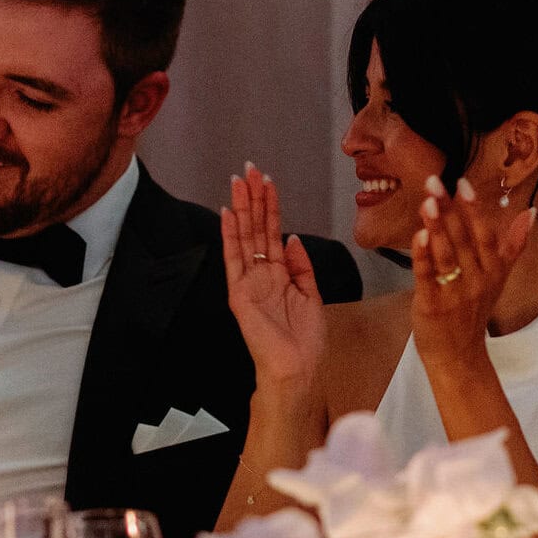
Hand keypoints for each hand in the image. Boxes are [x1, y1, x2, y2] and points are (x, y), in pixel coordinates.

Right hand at [221, 164, 324, 394]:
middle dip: (253, 198)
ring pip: (244, 236)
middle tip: (250, 168)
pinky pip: (233, 259)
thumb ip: (301, 266)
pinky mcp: (239, 292)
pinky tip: (227, 213)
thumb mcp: (310, 295)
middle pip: (255, 228)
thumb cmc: (305, 340)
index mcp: (278, 274)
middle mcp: (260, 274)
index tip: (268, 181)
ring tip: (239, 180)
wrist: (297, 368)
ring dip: (241, 207)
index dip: (270, 206)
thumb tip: (292, 238)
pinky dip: (230, 235)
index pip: (272, 232)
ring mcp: (248, 281)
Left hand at [409, 175, 535, 372]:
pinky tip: (418, 236)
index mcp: (492, 270)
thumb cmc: (473, 310)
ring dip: (437, 227)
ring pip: (446, 254)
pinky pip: (427, 276)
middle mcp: (477, 280)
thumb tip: (531, 212)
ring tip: (428, 202)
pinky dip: (423, 256)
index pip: (484, 234)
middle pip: (462, 239)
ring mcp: (454, 293)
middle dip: (448, 210)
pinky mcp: (432, 304)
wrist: (458, 354)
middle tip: (434, 182)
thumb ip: (513, 245)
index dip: (473, 209)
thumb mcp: (499, 278)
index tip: (463, 183)